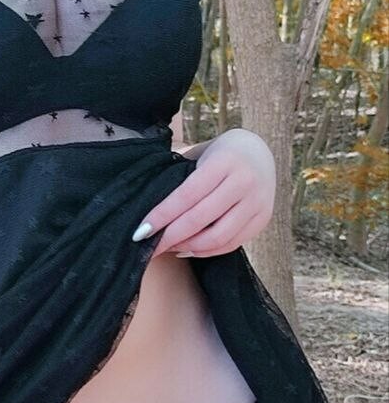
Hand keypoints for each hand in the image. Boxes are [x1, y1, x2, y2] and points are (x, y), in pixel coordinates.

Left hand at [133, 128, 275, 257]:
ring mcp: (257, 202)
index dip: (161, 216)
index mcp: (224, 161)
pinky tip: (188, 249)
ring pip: (217, 237)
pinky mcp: (263, 219)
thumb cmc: (218, 154)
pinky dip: (206, 251)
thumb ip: (179, 178)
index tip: (139, 232)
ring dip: (187, 247)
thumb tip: (147, 211)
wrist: (260, 151)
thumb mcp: (199, 155)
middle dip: (169, 237)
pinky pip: (231, 244)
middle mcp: (244, 181)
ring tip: (168, 247)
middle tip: (147, 248)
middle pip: (200, 219)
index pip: (186, 195)